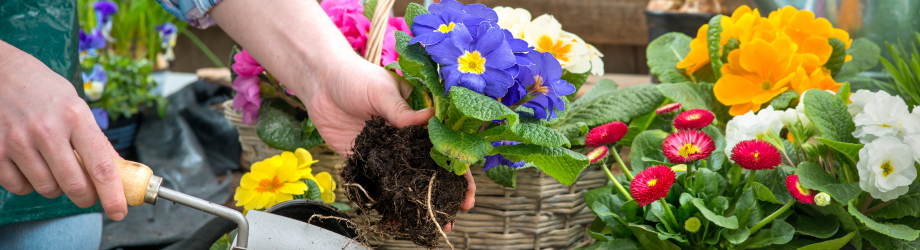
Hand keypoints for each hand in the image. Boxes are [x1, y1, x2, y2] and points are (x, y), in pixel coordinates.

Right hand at [0, 42, 126, 220]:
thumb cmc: (42, 89)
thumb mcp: (75, 105)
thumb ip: (95, 139)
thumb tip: (119, 169)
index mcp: (75, 115)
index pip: (101, 166)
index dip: (113, 194)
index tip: (119, 211)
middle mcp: (47, 129)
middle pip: (75, 185)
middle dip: (86, 197)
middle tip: (87, 195)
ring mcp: (18, 141)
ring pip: (47, 189)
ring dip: (55, 187)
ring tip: (52, 166)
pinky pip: (19, 187)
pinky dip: (27, 184)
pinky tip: (29, 165)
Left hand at [291, 57, 475, 223]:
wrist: (320, 83)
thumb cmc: (355, 77)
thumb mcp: (381, 90)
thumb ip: (401, 110)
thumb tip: (431, 118)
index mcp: (419, 116)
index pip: (445, 142)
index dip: (459, 164)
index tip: (468, 185)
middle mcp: (407, 136)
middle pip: (432, 165)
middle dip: (446, 189)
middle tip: (458, 210)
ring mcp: (388, 150)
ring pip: (408, 178)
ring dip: (419, 199)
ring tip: (432, 221)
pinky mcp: (366, 159)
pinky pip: (380, 183)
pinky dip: (387, 200)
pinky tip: (397, 218)